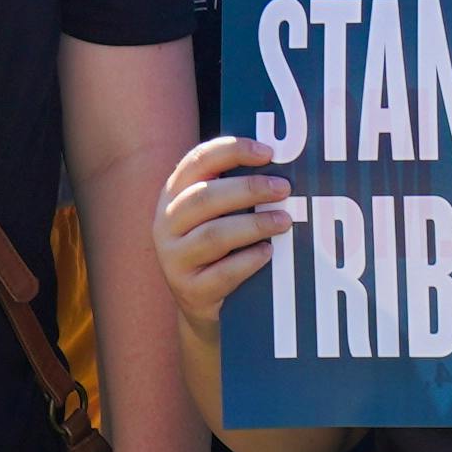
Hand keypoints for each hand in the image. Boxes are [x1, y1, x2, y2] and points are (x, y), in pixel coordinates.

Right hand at [158, 128, 300, 356]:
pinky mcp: (189, 289)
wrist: (199, 300)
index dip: (232, 151)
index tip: (268, 153)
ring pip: (214, 235)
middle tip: (284, 189)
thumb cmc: (217, 246)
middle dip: (249, 189)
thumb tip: (283, 169)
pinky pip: (222, 273)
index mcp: (173, 194)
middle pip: (205, 198)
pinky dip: (249, 260)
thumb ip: (236, 189)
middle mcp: (166, 223)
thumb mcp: (217, 214)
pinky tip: (268, 252)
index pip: (198, 161)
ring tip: (284, 221)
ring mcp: (173, 258)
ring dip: (254, 225)